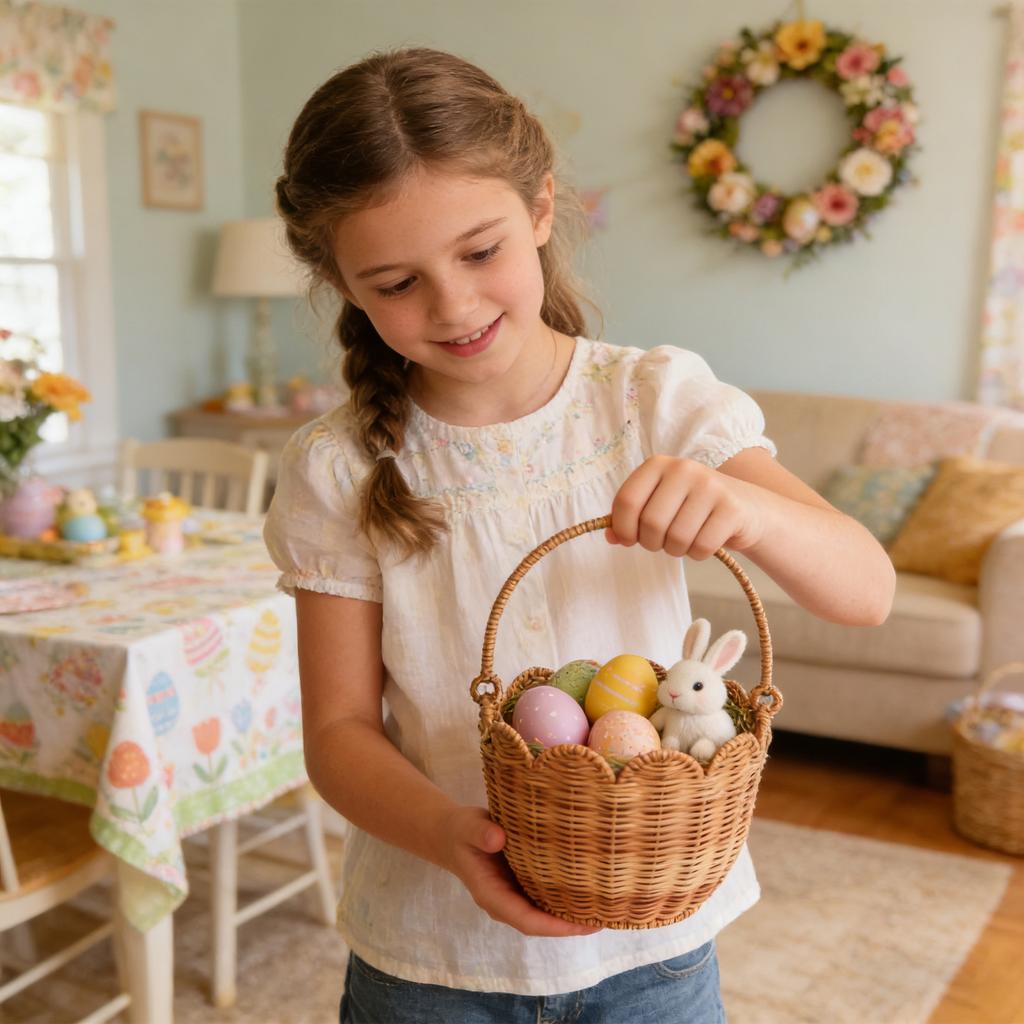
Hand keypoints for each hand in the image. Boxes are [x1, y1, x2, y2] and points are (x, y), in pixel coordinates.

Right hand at [436, 805, 600, 937]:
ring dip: (572, 914)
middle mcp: (506, 901)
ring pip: (546, 912)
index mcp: (492, 895)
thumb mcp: (467, 827)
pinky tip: (589, 889)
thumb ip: (480, 833)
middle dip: (572, 924)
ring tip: (606, 907)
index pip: (526, 919)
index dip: (554, 925)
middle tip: (606, 916)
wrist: (454, 833)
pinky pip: (546, 896)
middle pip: (541, 922)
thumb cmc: (462, 831)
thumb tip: (499, 838)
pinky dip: (566, 897)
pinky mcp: (522, 883)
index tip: (582, 924)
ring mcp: (515, 894)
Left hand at [606, 455, 763, 558]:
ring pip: (676, 538)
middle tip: (663, 541)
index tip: (629, 539)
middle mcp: (683, 469)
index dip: (623, 528)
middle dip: (653, 543)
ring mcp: (710, 486)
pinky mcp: (731, 508)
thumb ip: (630, 518)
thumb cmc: (691, 509)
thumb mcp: (658, 505)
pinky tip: (706, 541)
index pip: (626, 501)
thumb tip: (611, 536)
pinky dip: (698, 553)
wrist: (747, 508)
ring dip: (676, 550)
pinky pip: (701, 547)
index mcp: (657, 464)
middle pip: (651, 523)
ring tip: (685, 539)